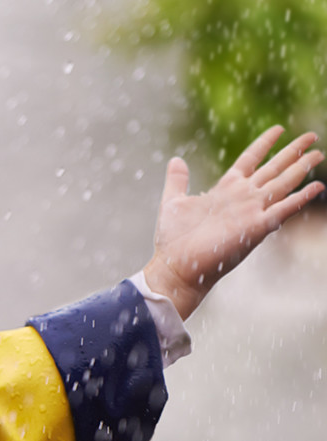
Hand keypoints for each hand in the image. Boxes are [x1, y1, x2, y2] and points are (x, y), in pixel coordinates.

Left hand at [143, 126, 324, 320]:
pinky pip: (283, 209)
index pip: (250, 159)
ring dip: (301, 168)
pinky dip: (300, 198)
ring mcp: (250, 211)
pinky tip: (318, 187)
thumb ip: (177, 180)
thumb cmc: (173, 239)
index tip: (279, 128)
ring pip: (282, 183)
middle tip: (313, 134)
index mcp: (225, 189)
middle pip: (273, 168)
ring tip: (319, 152)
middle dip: (293, 151)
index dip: (264, 143)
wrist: (176, 266)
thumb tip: (176, 160)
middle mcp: (242, 197)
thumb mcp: (173, 202)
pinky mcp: (255, 227)